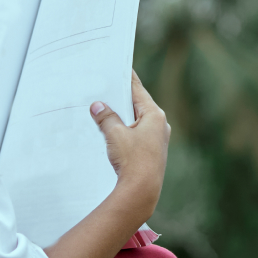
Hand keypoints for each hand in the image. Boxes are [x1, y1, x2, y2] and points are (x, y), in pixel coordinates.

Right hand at [90, 72, 169, 202]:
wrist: (142, 191)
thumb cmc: (133, 161)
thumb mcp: (115, 134)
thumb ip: (106, 117)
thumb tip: (98, 106)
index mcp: (154, 115)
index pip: (137, 90)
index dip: (125, 78)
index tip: (118, 66)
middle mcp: (160, 125)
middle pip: (137, 105)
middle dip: (119, 98)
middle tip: (103, 87)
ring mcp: (157, 139)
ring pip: (136, 120)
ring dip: (120, 116)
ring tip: (102, 108)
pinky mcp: (151, 151)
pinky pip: (135, 134)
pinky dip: (123, 130)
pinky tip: (110, 131)